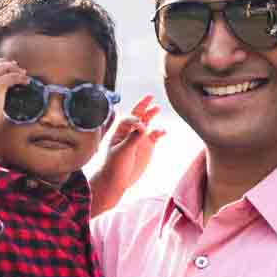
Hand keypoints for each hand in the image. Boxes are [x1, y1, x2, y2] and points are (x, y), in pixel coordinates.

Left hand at [89, 95, 165, 215]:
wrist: (115, 181)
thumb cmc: (113, 166)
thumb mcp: (121, 151)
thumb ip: (132, 138)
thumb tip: (143, 126)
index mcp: (119, 131)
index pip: (129, 118)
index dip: (136, 119)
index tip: (141, 126)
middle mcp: (130, 132)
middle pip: (138, 115)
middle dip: (143, 105)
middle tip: (150, 96)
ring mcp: (139, 139)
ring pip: (147, 122)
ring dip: (151, 115)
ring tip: (157, 108)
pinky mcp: (147, 147)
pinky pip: (155, 135)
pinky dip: (160, 132)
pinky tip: (163, 131)